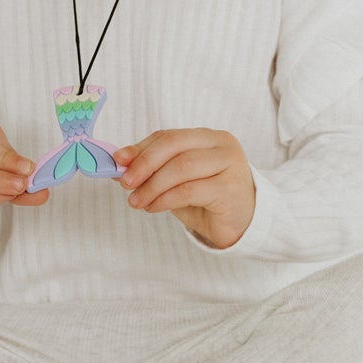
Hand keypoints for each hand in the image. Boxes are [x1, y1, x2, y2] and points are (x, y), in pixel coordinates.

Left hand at [112, 129, 254, 250]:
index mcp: (209, 137)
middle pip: (175, 145)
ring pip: (181, 167)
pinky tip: (154, 207)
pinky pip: (188, 190)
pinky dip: (165, 199)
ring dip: (152, 185)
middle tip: (126, 183)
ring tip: (137, 201)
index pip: (169, 136)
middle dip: (144, 163)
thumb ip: (154, 170)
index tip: (119, 160)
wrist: (242, 225)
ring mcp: (230, 165)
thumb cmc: (209, 201)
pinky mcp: (230, 188)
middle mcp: (222, 145)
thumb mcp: (178, 182)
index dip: (141, 147)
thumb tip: (120, 164)